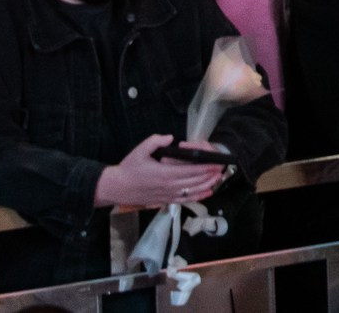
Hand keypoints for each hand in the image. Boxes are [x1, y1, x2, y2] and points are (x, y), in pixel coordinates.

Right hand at [95, 135, 228, 208]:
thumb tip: (170, 137)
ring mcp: (167, 195)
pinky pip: (184, 200)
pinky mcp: (165, 201)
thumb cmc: (129, 168)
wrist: (117, 188)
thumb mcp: (140, 150)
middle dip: (210, 176)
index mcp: (165, 173)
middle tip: (222, 170)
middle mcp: (168, 186)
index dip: (205, 168)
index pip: (190, 171)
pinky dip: (197, 197)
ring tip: (217, 180)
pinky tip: (205, 194)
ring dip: (206, 186)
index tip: (216, 163)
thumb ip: (156, 141)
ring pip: (192, 192)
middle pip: (195, 182)